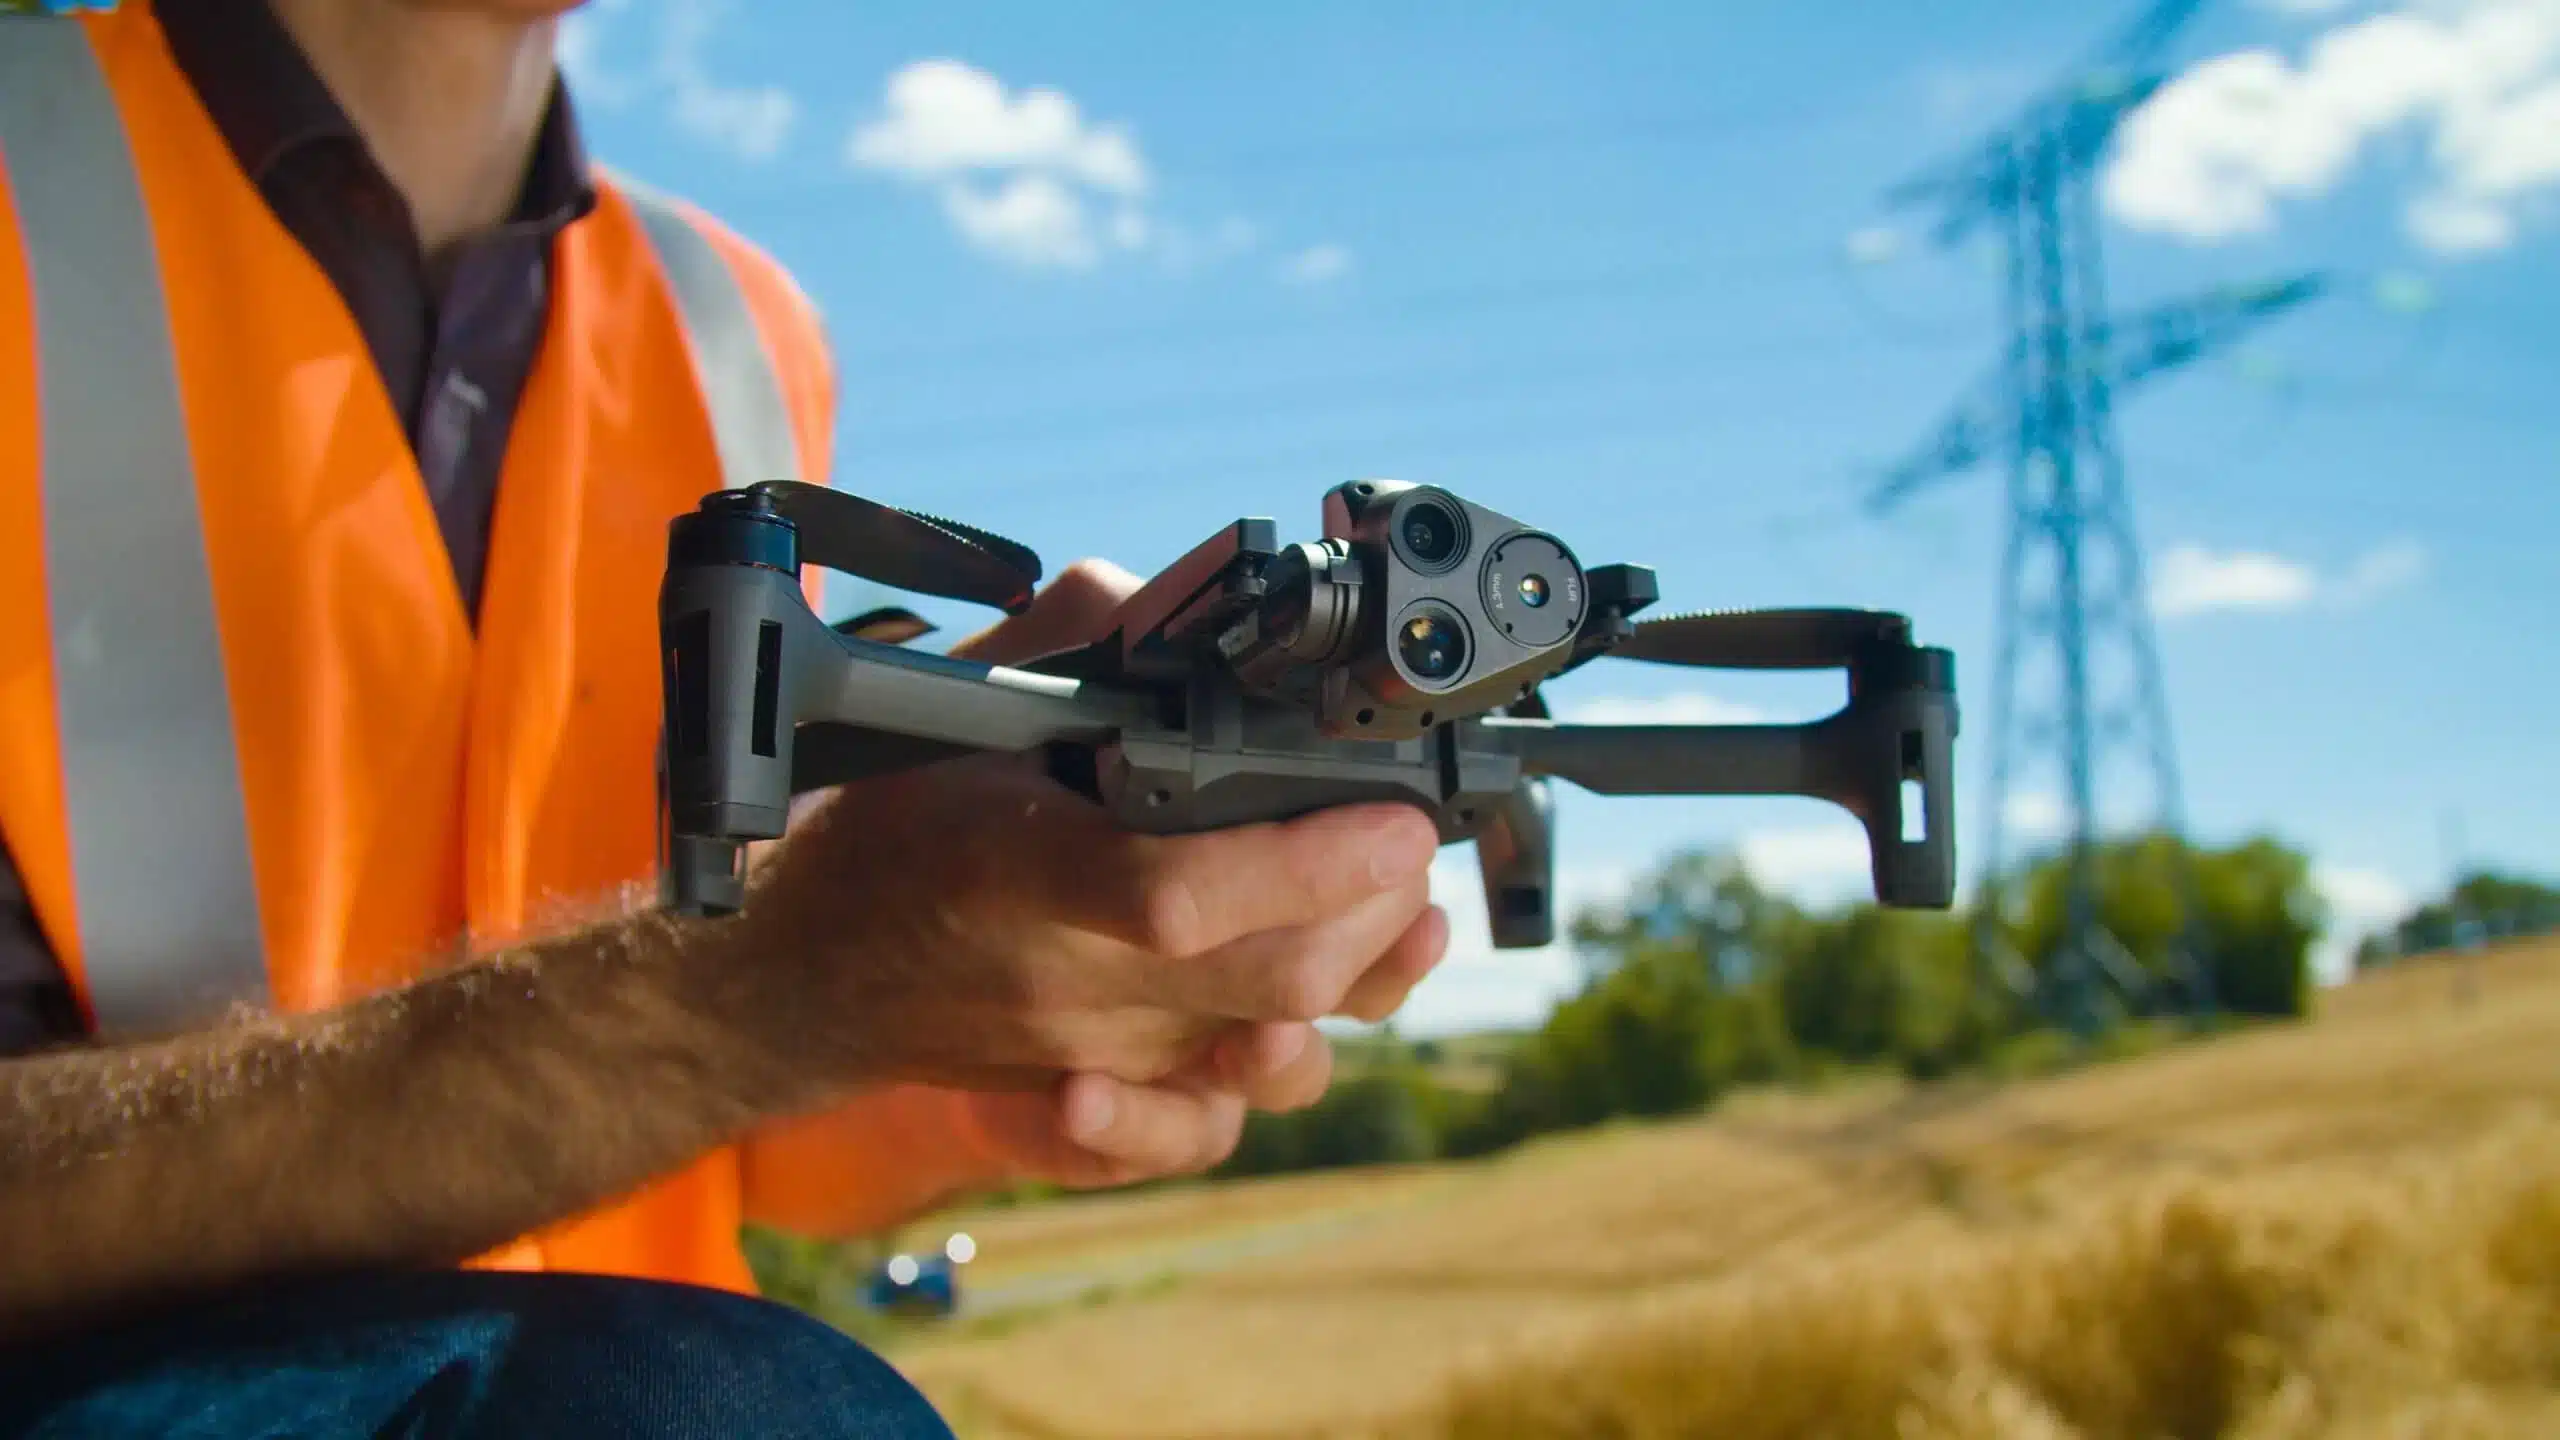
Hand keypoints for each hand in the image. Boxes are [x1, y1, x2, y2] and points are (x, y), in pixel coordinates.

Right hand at [708, 560, 1450, 1188]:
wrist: (805, 974)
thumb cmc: (892, 824)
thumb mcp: (963, 701)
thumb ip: (1075, 633)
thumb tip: (1177, 592)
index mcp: (1021, 873)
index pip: (1178, 894)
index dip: (1305, 863)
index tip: (1393, 814)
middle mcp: (1067, 983)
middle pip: (1269, 980)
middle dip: (1376, 907)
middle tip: (1411, 833)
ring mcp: (1097, 1054)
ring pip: (1275, 1052)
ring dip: (1366, 978)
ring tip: (1398, 899)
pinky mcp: (1114, 1095)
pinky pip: (1232, 1110)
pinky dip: (1306, 1050)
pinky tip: (1353, 986)